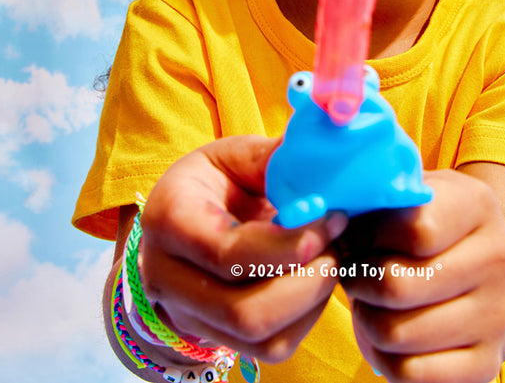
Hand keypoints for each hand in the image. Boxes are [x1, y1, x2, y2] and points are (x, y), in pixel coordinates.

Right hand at [136, 134, 346, 362]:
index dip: (291, 244)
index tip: (333, 218)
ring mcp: (188, 315)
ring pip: (260, 337)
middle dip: (308, 281)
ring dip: (312, 302)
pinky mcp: (217, 337)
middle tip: (338, 245)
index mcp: (169, 221)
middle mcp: (167, 278)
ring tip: (331, 260)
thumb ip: (277, 160)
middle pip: (244, 312)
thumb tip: (330, 159)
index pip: (228, 254)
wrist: (186, 219)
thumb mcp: (237, 156)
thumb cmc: (217, 182)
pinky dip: (307, 318)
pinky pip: (272, 348)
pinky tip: (316, 281)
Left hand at [340, 169, 504, 382]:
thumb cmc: (430, 230)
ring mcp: (499, 315)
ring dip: (366, 322)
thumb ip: (376, 194)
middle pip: (398, 286)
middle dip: (359, 284)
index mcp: (479, 205)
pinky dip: (384, 360)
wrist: (489, 279)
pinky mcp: (488, 363)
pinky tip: (387, 339)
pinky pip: (411, 373)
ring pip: (397, 333)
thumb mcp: (413, 196)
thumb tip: (330, 215)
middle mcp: (500, 258)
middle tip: (354, 278)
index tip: (356, 239)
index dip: (368, 237)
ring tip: (370, 306)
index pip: (416, 229)